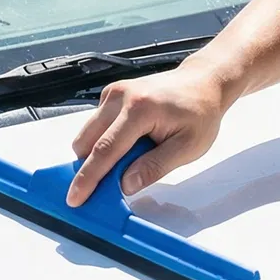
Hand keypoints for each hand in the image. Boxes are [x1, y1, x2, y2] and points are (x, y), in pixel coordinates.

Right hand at [66, 64, 228, 205]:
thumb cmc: (200, 111)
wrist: (204, 82)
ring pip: (87, 133)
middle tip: (105, 186)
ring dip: (98, 153)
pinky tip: (130, 143)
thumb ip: (154, 168)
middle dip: (89, 168)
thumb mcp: (187, 147)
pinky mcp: (111, 94)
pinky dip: (104, 139)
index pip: (105, 150)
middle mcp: (121, 96)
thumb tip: (125, 185)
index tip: (75, 198)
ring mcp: (114, 92)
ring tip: (129, 159)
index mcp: (140, 109)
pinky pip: (96, 124)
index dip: (88, 178)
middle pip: (87, 141)